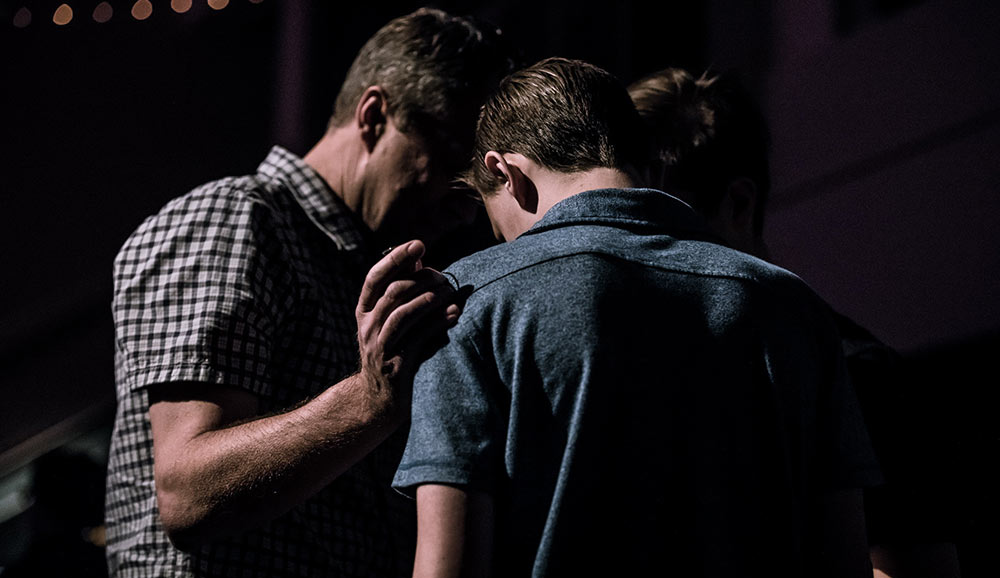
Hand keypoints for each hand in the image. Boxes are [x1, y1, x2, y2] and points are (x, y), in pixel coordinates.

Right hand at [355, 240, 461, 412]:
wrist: (380, 400)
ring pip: (402, 314)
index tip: (418, 244)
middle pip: (392, 293)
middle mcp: (367, 327)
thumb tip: (418, 259)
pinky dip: (437, 323)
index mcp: (364, 311)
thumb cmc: (394, 351)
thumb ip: (402, 291)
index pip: (375, 277)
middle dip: (420, 279)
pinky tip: (454, 313)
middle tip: (443, 275)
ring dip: (429, 299)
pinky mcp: (396, 365)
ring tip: (449, 291)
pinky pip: (417, 338)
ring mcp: (380, 347)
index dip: (395, 258)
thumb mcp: (391, 320)